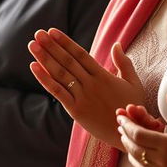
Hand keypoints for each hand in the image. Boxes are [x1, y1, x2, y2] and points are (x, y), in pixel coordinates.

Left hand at [28, 29, 143, 148]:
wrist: (129, 134)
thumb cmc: (131, 108)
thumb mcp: (133, 83)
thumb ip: (124, 63)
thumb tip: (116, 44)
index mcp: (103, 75)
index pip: (80, 54)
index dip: (65, 42)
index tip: (52, 32)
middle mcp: (91, 84)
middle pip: (67, 61)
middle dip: (51, 46)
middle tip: (38, 33)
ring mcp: (82, 97)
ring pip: (60, 73)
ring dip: (45, 58)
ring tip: (33, 45)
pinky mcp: (76, 110)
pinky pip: (58, 92)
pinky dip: (45, 79)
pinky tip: (34, 67)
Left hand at [117, 91, 166, 166]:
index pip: (139, 134)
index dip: (127, 125)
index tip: (121, 116)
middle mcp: (164, 161)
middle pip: (134, 147)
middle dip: (124, 134)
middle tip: (120, 123)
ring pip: (137, 160)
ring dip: (128, 147)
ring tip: (125, 136)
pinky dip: (136, 162)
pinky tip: (135, 155)